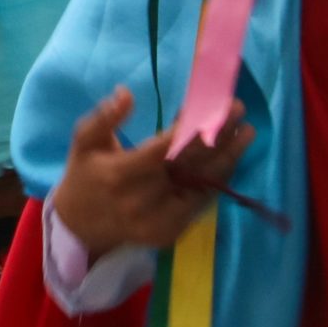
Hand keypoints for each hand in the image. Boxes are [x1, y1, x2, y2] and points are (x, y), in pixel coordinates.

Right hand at [49, 85, 255, 257]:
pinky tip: (231, 159)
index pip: (161, 151)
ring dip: (227, 159)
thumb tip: (127, 93)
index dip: (188, 131)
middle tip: (238, 110)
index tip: (211, 107)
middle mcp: (141, 202)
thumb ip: (104, 117)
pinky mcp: (170, 233)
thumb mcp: (83, 141)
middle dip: (217, 138)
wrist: (81, 228)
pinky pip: (199, 203)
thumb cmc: (84, 175)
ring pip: (200, 187)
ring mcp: (158, 221)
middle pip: (187, 166)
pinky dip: (217, 181)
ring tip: (246, 134)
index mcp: (118, 175)